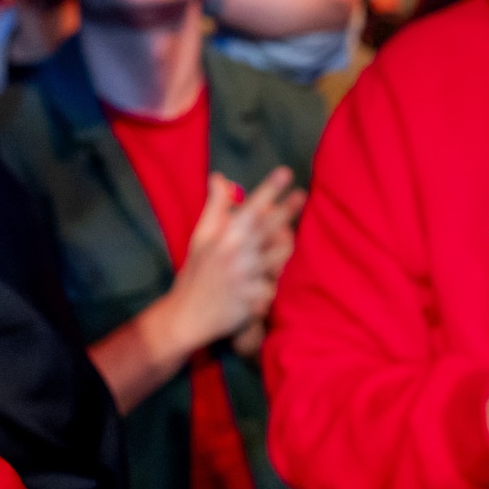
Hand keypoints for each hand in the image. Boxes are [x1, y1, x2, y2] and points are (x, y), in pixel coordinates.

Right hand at [168, 168, 304, 355]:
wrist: (186, 315)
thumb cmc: (196, 272)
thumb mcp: (201, 236)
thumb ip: (215, 207)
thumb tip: (219, 177)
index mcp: (222, 237)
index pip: (250, 208)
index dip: (269, 189)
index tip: (285, 172)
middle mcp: (233, 254)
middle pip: (269, 229)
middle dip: (287, 210)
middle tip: (302, 195)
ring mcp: (243, 277)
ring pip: (278, 258)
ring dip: (282, 251)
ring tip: (282, 244)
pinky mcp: (250, 300)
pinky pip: (271, 288)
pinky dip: (268, 286)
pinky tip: (258, 287)